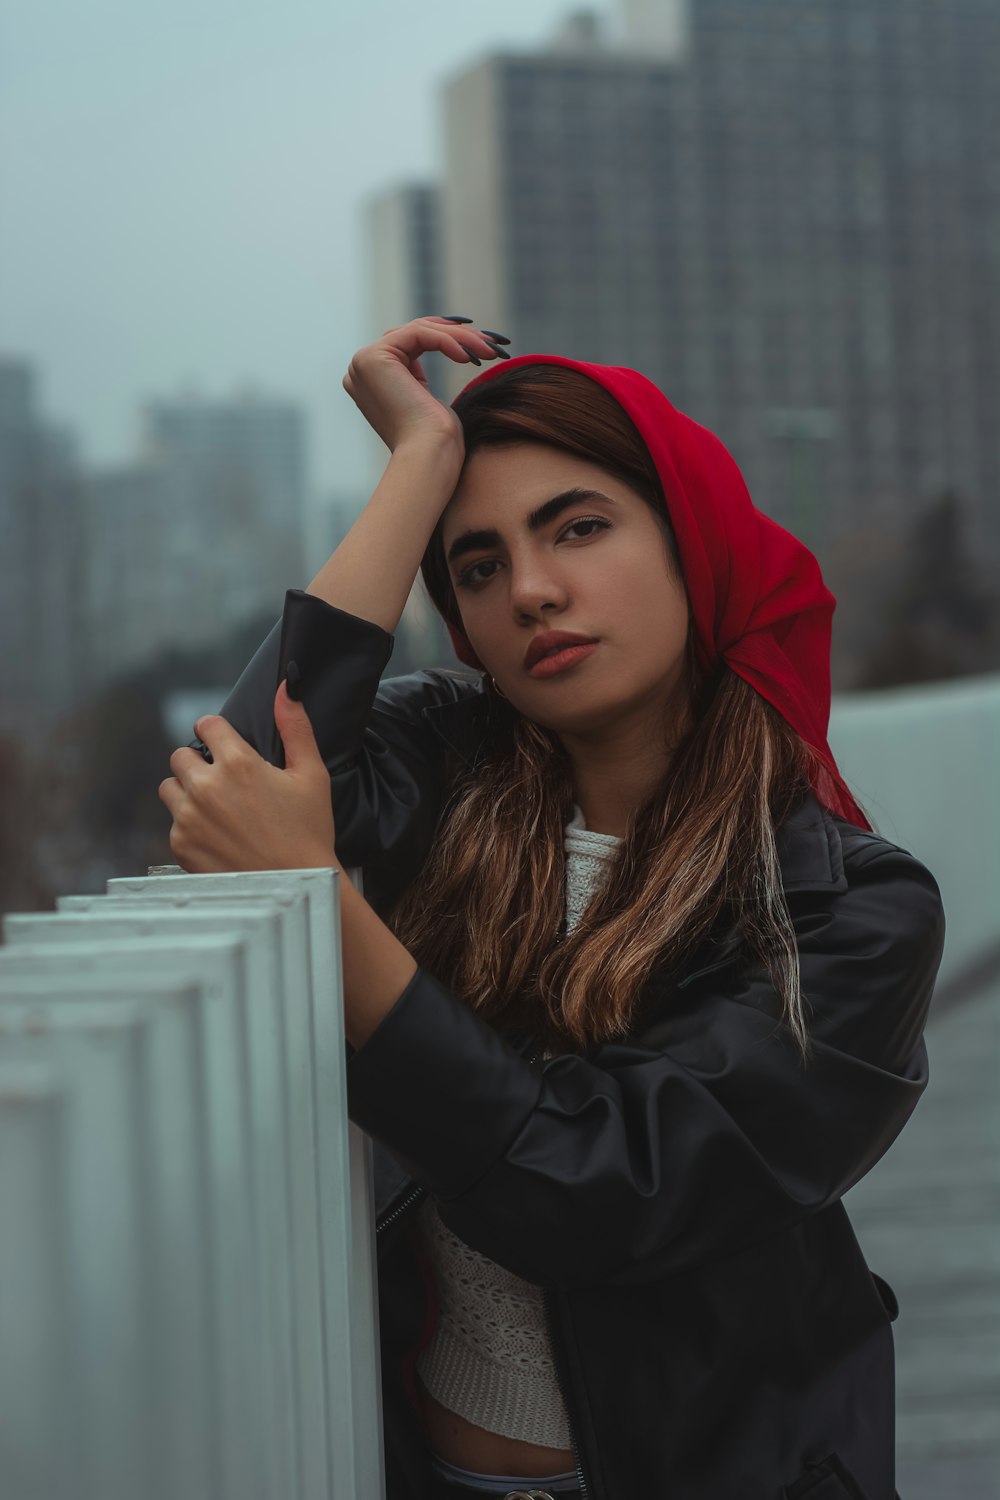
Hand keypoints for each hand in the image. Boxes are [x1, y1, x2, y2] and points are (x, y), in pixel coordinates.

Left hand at [158, 680, 336, 873]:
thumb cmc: (309, 831)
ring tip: (218, 810)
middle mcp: (206, 787)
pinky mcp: (180, 845)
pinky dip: (190, 826)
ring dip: (187, 792)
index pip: (206, 725)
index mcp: (238, 764)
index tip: (224, 745)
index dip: (216, 732)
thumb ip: (296, 726)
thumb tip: (288, 686)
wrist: (297, 886)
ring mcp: (188, 818)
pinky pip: (173, 823)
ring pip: (169, 787)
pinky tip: (219, 836)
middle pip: (181, 755)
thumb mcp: (311, 774)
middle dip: (200, 763)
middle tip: (225, 783)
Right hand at [342, 316, 505, 456]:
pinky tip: (469, 357)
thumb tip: (438, 357)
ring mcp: (363, 362)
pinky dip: (447, 341)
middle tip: (492, 345)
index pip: (411, 342)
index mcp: (372, 379)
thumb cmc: (436, 442)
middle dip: (457, 335)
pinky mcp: (373, 358)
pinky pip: (418, 334)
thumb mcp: (426, 401)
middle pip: (415, 333)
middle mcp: (361, 368)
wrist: (428, 458)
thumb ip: (417, 379)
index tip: (481, 344)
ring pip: (420, 330)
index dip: (447, 337)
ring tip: (490, 352)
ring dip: (460, 338)